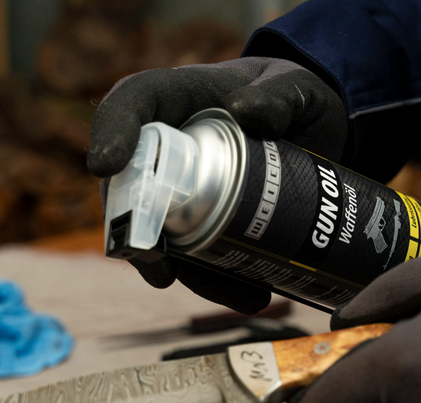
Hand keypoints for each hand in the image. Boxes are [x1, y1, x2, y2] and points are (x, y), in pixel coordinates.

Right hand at [88, 58, 347, 314]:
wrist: (315, 134)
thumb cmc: (294, 98)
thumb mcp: (298, 89)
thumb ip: (281, 96)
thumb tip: (244, 111)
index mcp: (177, 98)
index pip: (130, 103)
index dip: (110, 131)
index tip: (105, 165)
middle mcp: (167, 148)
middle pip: (131, 189)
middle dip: (140, 236)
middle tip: (161, 270)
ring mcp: (182, 190)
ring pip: (165, 237)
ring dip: (195, 275)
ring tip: (243, 295)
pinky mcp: (206, 223)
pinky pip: (198, 258)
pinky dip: (221, 281)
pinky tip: (254, 295)